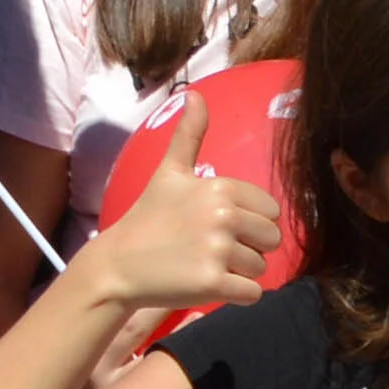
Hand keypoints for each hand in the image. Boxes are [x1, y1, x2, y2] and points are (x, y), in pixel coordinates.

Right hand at [82, 92, 279, 317]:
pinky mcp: (213, 283)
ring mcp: (217, 250)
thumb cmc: (147, 217)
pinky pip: (252, 294)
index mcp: (220, 188)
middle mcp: (222, 216)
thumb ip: (189, 135)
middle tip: (210, 248)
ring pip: (261, 268)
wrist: (117, 264)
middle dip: (248, 248)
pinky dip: (235, 296)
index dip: (248, 222)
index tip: (213, 225)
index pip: (270, 211)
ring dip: (239, 273)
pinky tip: (207, 284)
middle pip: (271, 240)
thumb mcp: (169, 172)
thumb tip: (195, 93)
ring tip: (204, 265)